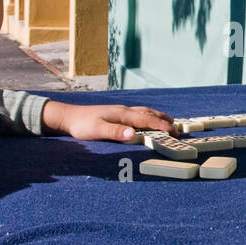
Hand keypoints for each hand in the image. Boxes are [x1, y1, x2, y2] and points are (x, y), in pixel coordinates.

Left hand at [43, 101, 173, 140]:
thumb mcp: (97, 130)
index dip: (161, 126)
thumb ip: (115, 132)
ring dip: (157, 116)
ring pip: (144, 112)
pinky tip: (146, 119)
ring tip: (168, 122)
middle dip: (164, 120)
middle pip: (149, 113)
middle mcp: (124, 111)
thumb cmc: (82, 125)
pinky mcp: (115, 114)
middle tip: (177, 129)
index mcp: (122, 114)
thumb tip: (133, 133)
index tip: (174, 132)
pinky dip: (148, 116)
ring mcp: (120, 111)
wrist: (68, 116)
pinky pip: (137, 114)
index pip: (147, 119)